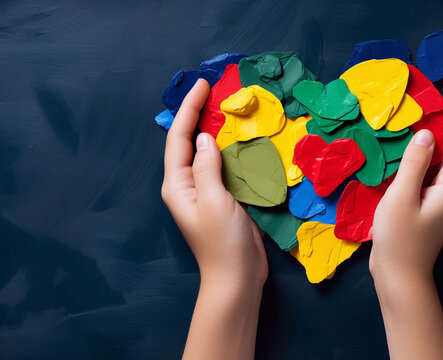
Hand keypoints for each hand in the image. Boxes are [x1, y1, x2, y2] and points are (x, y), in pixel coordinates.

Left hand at [162, 79, 267, 289]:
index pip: (180, 138)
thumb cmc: (222, 244)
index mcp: (178, 184)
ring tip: (231, 107)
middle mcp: (189, 185)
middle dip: (201, 114)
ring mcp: (207, 191)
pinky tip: (246, 139)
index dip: (189, 108)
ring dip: (219, 129)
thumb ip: (207, 167)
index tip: (203, 84)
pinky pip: (227, 166)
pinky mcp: (225, 198)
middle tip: (216, 89)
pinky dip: (235, 150)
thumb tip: (205, 137)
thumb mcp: (214, 201)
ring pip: (210, 152)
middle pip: (191, 141)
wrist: (237, 278)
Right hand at [370, 80, 442, 282]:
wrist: (400, 276)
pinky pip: (434, 167)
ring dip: (438, 133)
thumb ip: (415, 162)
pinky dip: (426, 150)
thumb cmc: (400, 240)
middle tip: (434, 93)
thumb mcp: (402, 197)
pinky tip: (412, 143)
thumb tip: (426, 133)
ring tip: (424, 111)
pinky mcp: (433, 201)